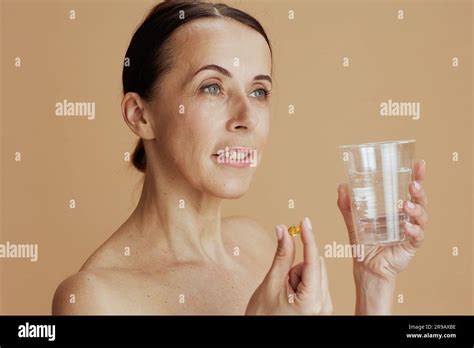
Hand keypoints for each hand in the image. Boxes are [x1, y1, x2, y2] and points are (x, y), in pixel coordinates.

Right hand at [245, 217, 331, 314]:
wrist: (261, 338)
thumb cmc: (263, 317)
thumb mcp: (270, 284)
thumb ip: (281, 255)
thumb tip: (283, 230)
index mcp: (311, 301)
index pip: (313, 261)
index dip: (308, 238)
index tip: (304, 221)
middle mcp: (324, 305)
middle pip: (315, 266)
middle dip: (297, 266)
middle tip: (281, 281)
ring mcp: (324, 307)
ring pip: (316, 273)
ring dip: (299, 275)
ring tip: (284, 292)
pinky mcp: (322, 307)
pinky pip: (316, 282)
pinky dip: (303, 282)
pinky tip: (291, 295)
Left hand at [337, 160, 427, 313]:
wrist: (366, 266)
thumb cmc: (364, 243)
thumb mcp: (354, 221)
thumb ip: (347, 205)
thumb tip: (341, 186)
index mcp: (397, 208)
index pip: (409, 189)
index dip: (416, 176)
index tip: (419, 163)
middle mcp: (407, 217)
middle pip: (420, 199)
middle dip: (419, 190)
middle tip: (413, 184)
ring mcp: (412, 230)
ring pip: (421, 216)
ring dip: (416, 209)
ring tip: (405, 204)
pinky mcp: (411, 245)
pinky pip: (417, 236)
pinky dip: (413, 229)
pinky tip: (406, 225)